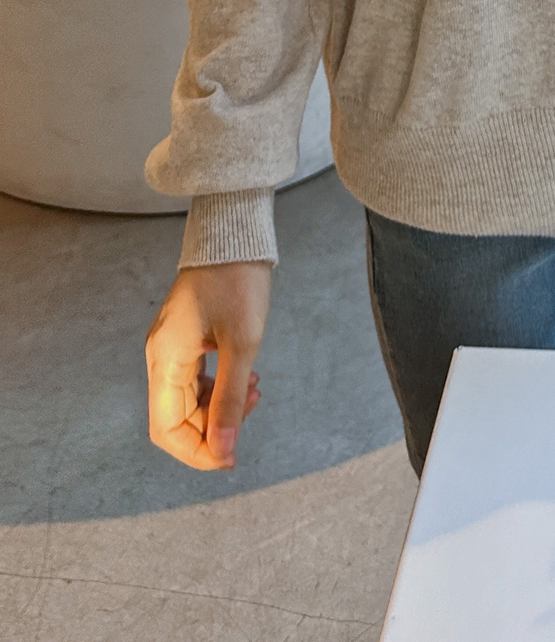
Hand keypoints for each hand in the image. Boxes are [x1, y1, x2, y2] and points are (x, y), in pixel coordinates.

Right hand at [146, 262, 271, 469]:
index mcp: (166, 360)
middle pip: (176, 418)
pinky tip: (246, 377)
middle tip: (251, 410)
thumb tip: (223, 449)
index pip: (168, 429)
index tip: (232, 456)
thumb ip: (230, 399)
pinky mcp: (185, 337)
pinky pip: (194, 378)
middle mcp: (161, 356)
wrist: (234, 235)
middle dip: (213, 428)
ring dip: (219, 406)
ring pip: (187, 399)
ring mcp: (171, 346)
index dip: (198, 452)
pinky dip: (218, 386)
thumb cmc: (238, 282)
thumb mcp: (242, 344)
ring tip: (255, 389)